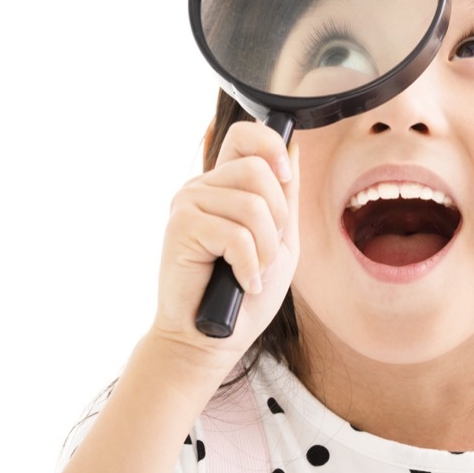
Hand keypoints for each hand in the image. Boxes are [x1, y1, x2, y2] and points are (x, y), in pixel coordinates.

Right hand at [151, 120, 299, 364]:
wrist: (212, 338)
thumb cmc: (244, 295)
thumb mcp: (280, 241)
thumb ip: (286, 197)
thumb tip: (292, 150)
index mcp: (225, 185)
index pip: (244, 135)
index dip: (270, 145)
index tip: (285, 176)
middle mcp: (203, 187)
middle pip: (258, 170)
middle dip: (278, 218)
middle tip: (265, 252)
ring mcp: (188, 204)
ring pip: (252, 205)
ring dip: (265, 249)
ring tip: (253, 272)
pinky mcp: (181, 226)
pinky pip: (235, 233)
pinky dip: (249, 265)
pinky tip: (241, 281)